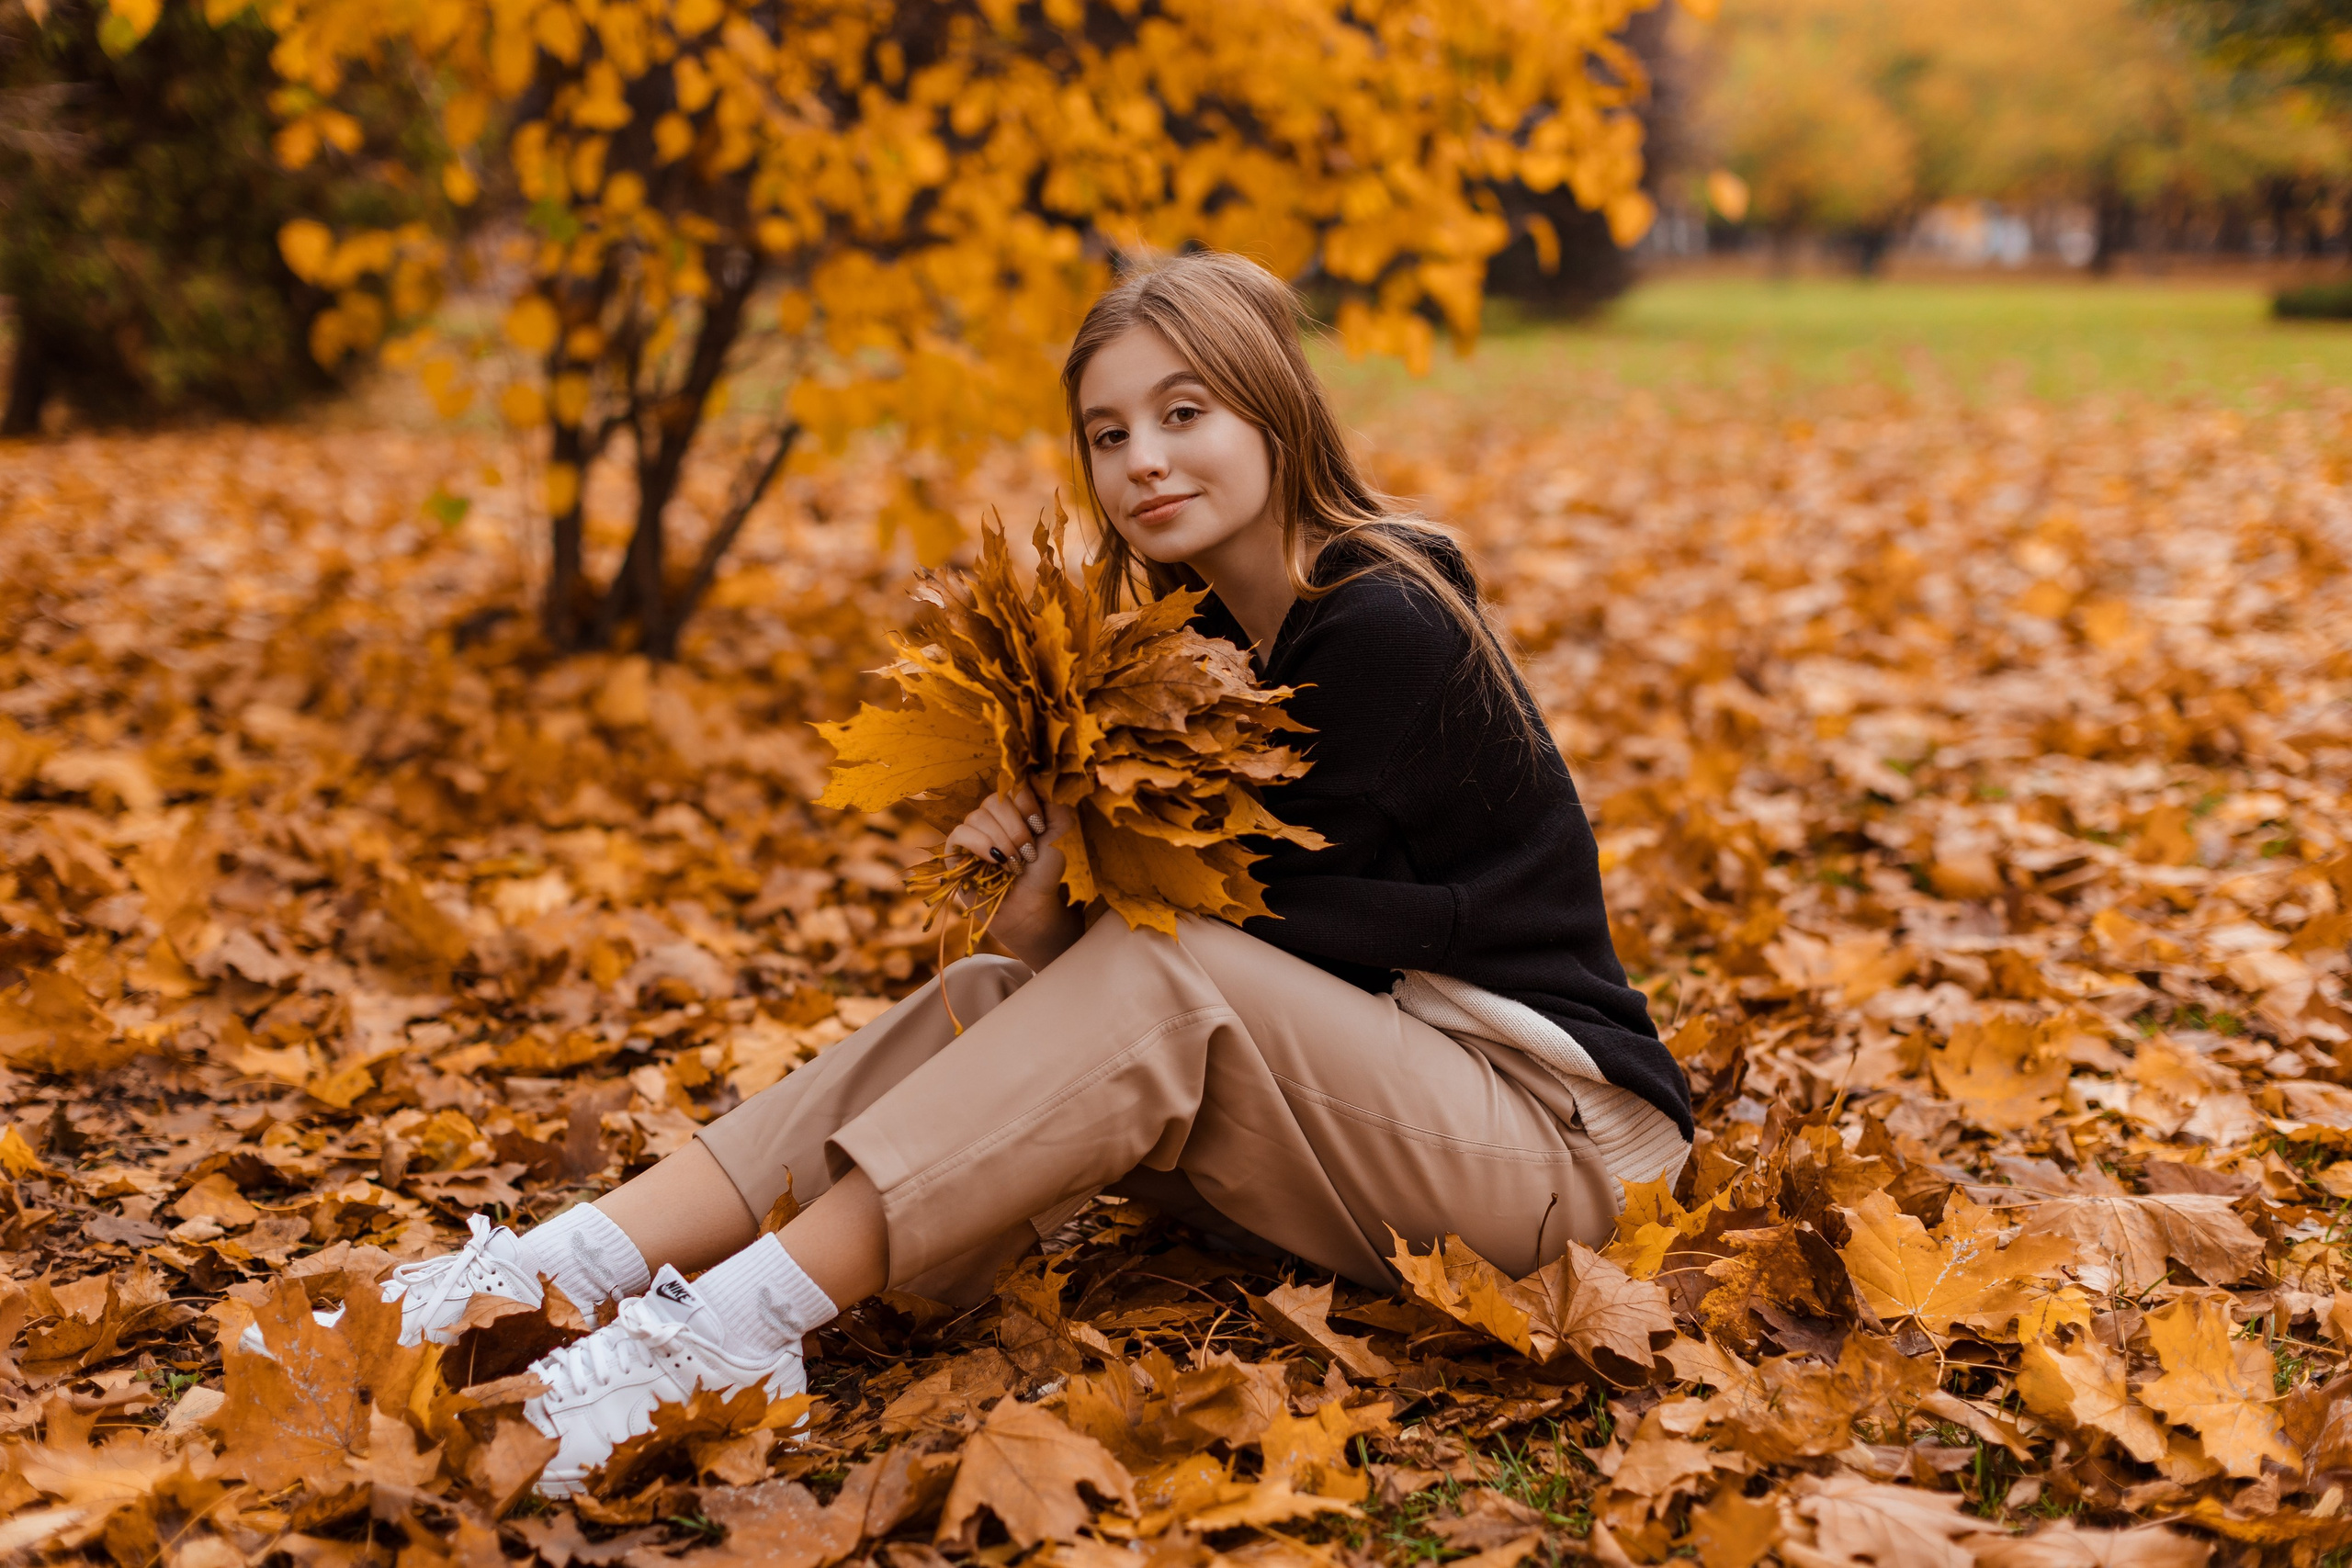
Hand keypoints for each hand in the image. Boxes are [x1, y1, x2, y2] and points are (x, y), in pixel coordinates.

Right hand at [942, 780, 1083, 969]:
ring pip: (977, 816)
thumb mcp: (1060, 835)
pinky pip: (959, 833)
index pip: (1011, 784)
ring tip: (1014, 865)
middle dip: (1016, 829)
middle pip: (994, 800)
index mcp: (1015, 808)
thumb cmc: (1045, 873)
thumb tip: (1040, 780)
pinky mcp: (956, 852)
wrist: (1031, 908)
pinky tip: (994, 861)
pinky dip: (979, 845)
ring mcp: (972, 832)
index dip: (1026, 804)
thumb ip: (1055, 805)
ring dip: (1001, 842)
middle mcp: (991, 816)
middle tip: (1028, 853)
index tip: (1040, 828)